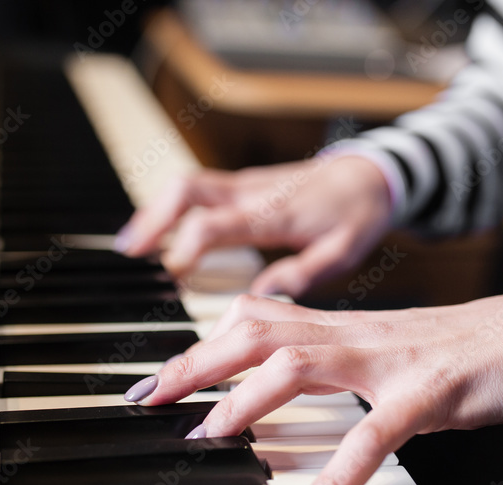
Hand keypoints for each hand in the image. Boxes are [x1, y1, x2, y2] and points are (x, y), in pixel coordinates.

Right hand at [114, 156, 392, 297]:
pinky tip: (161, 230)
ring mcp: (247, 184)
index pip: (215, 224)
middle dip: (152, 220)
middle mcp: (253, 192)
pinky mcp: (246, 183)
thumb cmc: (358, 213)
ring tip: (133, 245)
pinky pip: (199, 188)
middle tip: (130, 254)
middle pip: (187, 192)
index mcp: (274, 213)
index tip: (171, 275)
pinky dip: (172, 207)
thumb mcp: (344, 251)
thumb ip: (303, 272)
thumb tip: (264, 293)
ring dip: (155, 211)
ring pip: (187, 185)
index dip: (187, 248)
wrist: (372, 173)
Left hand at [128, 290, 502, 484]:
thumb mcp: (385, 351)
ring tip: (207, 438)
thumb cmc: (466, 350)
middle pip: (256, 332)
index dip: (200, 346)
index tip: (158, 378)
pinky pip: (373, 436)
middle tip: (150, 398)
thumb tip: (283, 378)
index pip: (255, 321)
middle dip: (196, 363)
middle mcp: (355, 334)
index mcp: (343, 327)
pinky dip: (338, 477)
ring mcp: (390, 360)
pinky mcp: (429, 392)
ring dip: (244, 403)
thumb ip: (335, 360)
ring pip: (298, 366)